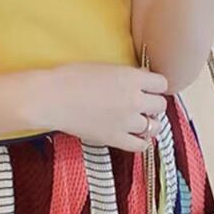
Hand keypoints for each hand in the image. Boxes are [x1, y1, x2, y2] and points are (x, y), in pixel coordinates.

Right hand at [30, 62, 168, 151]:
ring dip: (148, 122)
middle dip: (152, 103)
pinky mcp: (116, 139)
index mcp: (131, 78)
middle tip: (141, 102)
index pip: (162, 83)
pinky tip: (133, 134)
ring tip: (137, 119)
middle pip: (160, 105)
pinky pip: (141, 145)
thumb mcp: (102, 67)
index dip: (155, 85)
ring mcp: (127, 122)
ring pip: (154, 126)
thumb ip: (124, 75)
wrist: (52, 98)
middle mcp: (135, 100)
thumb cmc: (70, 76)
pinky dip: (141, 140)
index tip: (147, 86)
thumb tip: (137, 81)